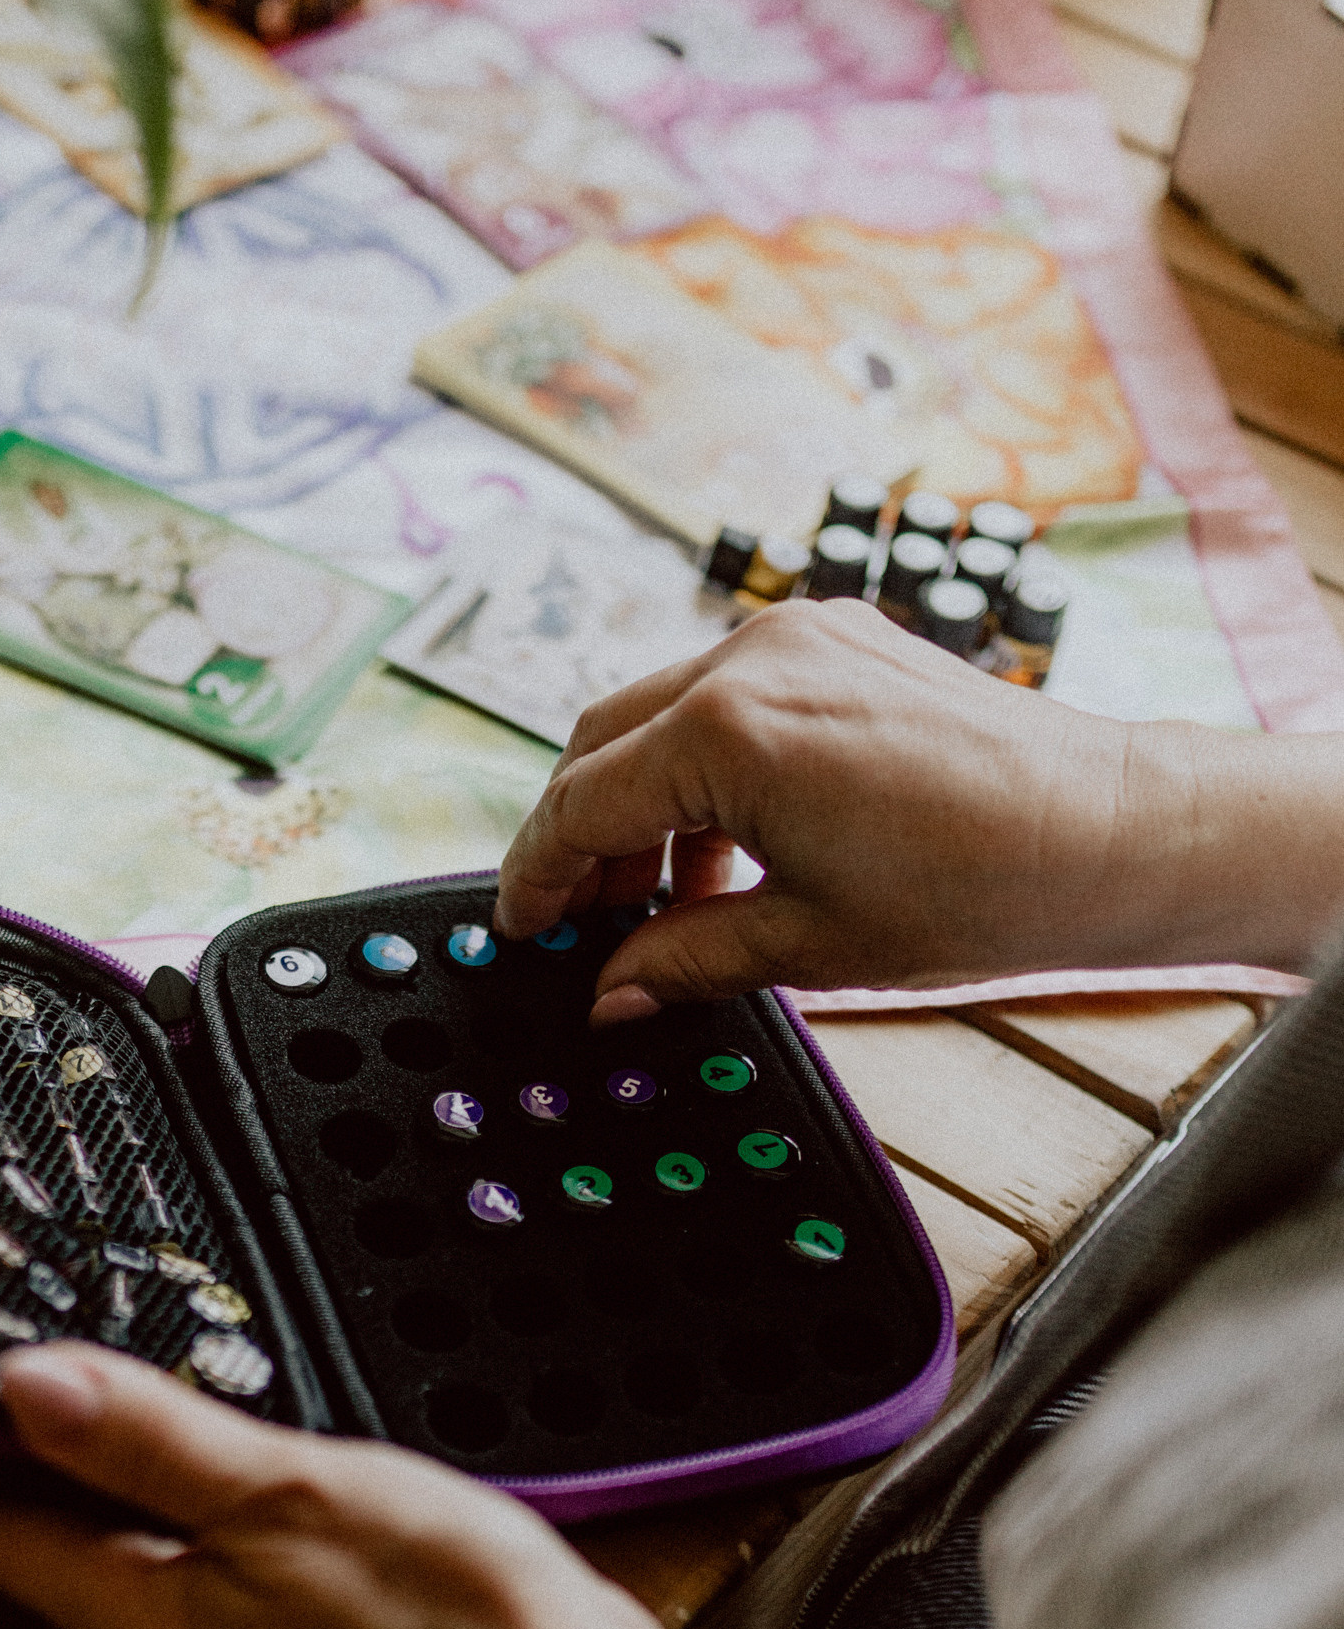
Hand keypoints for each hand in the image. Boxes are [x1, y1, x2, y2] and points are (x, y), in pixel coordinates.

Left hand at [0, 1347, 822, 1628]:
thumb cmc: (438, 1618)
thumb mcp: (279, 1489)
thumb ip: (148, 1439)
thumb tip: (20, 1384)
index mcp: (133, 1614)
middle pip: (49, 1535)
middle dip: (32, 1439)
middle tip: (29, 1329)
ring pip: (132, 1541)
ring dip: (121, 1461)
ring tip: (128, 1367)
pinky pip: (213, 1554)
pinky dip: (202, 1492)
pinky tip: (239, 1441)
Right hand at [494, 598, 1343, 1020]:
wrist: (1107, 829)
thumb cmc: (979, 886)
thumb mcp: (806, 943)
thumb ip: (685, 957)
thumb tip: (611, 992)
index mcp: (728, 734)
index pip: (581, 802)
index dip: (538, 877)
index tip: (523, 931)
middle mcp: (751, 660)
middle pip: (601, 743)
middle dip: (578, 836)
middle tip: (580, 925)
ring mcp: (799, 636)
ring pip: (657, 715)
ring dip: (639, 803)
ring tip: (658, 902)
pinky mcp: (839, 638)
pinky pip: (726, 697)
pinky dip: (700, 768)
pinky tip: (725, 849)